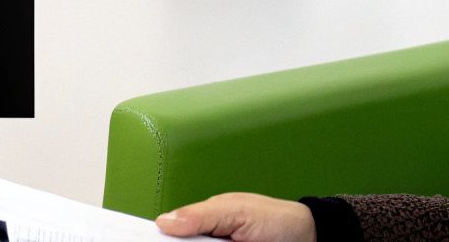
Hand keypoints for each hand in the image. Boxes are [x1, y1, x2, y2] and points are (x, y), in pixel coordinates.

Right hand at [155, 193, 315, 240]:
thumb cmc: (276, 219)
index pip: (170, 229)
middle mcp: (208, 241)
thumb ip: (201, 215)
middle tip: (183, 240)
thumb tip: (164, 222)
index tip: (138, 235)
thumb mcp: (237, 210)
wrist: (310, 239)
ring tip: (222, 241)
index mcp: (203, 221)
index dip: (154, 233)